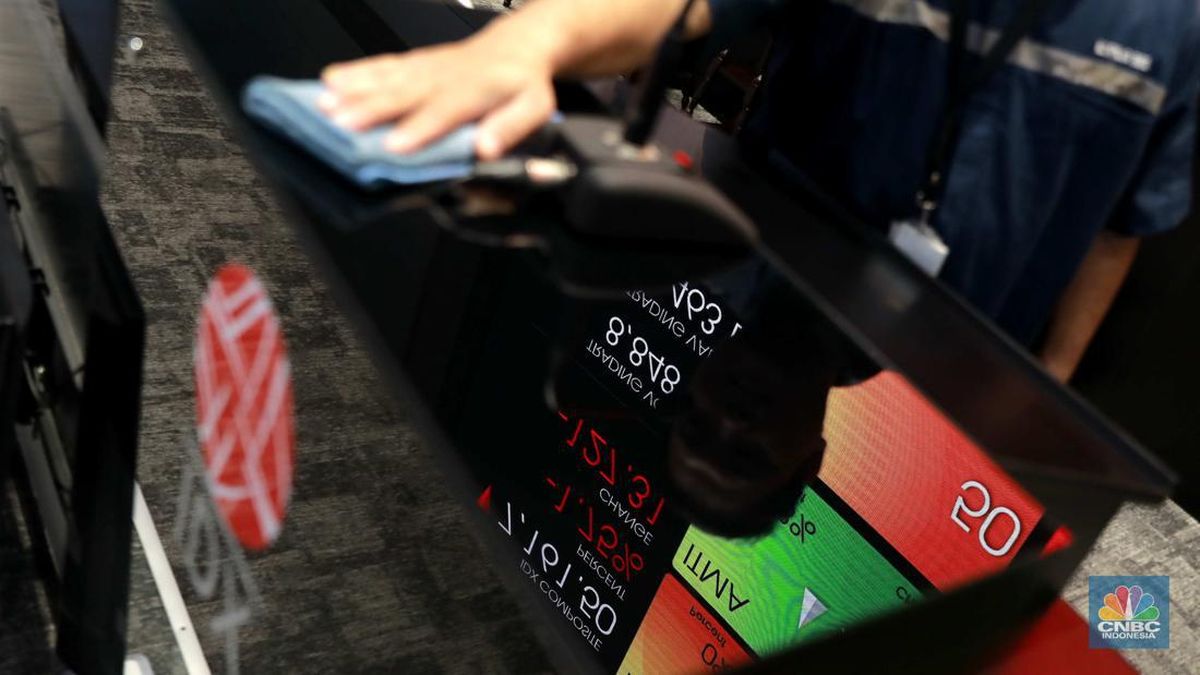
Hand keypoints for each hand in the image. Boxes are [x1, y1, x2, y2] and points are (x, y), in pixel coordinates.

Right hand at [319, 28, 557, 159]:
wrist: (518, 45)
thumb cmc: (523, 83)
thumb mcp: (534, 107)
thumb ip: (511, 127)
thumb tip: (487, 149)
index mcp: (476, 91)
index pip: (444, 112)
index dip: (419, 129)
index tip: (394, 145)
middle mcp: (445, 76)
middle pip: (404, 94)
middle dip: (370, 110)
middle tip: (341, 124)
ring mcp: (425, 67)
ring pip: (387, 78)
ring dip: (353, 90)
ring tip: (325, 101)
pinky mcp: (413, 62)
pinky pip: (382, 65)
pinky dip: (354, 71)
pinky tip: (330, 78)